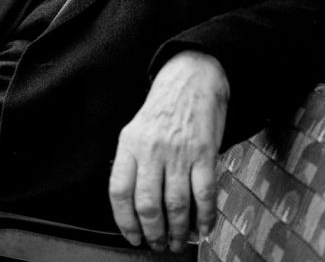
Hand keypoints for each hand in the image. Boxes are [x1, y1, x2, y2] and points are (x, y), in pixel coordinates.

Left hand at [109, 51, 228, 252]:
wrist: (192, 78)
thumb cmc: (163, 109)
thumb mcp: (136, 130)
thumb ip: (132, 162)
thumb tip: (133, 205)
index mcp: (129, 144)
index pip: (119, 191)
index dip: (124, 221)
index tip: (132, 237)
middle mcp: (151, 149)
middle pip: (147, 203)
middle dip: (152, 232)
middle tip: (156, 244)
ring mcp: (179, 152)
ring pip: (176, 204)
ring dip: (177, 230)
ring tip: (177, 242)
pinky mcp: (204, 153)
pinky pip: (204, 194)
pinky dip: (204, 217)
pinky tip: (202, 228)